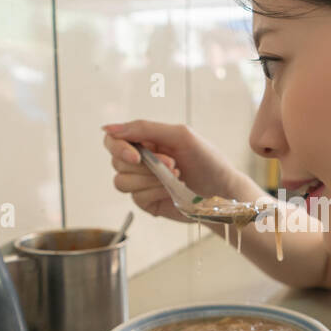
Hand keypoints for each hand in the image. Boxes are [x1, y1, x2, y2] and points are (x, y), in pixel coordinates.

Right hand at [101, 120, 249, 224]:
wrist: (224, 190)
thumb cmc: (207, 159)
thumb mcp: (179, 135)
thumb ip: (143, 129)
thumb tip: (107, 128)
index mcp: (145, 141)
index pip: (113, 140)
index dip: (118, 147)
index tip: (137, 156)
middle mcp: (140, 162)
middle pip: (116, 162)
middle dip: (146, 165)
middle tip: (173, 164)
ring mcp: (142, 183)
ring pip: (122, 182)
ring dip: (150, 180)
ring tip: (176, 177)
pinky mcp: (148, 202)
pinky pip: (136, 198)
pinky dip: (155, 192)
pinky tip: (173, 190)